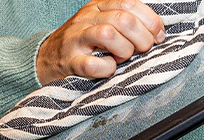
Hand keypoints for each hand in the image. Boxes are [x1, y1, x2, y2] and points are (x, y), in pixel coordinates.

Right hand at [37, 0, 165, 84]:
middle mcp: (87, 18)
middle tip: (142, 50)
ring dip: (125, 50)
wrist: (46, 58)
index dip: (151, 21)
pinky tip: (109, 68)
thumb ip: (127, 23)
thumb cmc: (83, 43)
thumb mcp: (102, 23)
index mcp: (98, 6)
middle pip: (123, 19)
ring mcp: (76, 39)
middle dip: (142, 38)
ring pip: (108, 34)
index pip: (130, 3)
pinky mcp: (70, 61)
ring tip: (123, 57)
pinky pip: (93, 65)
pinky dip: (108, 69)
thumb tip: (158, 33)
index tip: (158, 36)